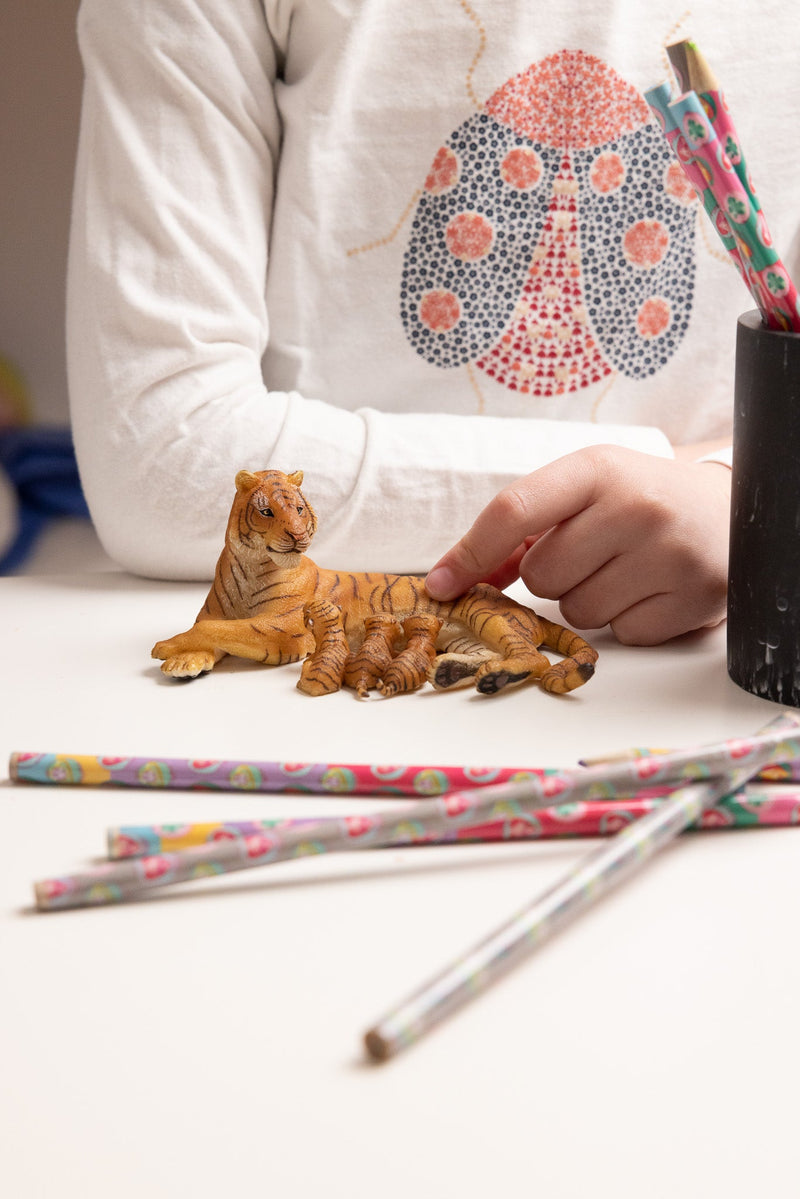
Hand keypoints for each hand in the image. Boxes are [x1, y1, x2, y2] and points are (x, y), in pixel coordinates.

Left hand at [425, 445, 730, 644]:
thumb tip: (455, 577)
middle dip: (553, 576)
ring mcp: (669, 554)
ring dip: (588, 600)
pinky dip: (627, 619)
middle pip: (542, 576)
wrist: (738, 510)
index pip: (513, 511)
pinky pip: (621, 633)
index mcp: (598, 469)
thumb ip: (524, 530)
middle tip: (592, 554)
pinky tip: (653, 589)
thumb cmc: (643, 499)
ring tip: (626, 569)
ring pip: (577, 612)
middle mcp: (635, 507)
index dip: (468, 553)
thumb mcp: (588, 492)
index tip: (439, 585)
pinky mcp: (694, 598)